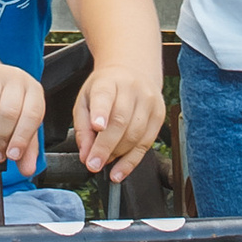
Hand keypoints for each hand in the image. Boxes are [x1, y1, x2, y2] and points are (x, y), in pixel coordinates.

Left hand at [73, 66, 164, 180]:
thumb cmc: (106, 88)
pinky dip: (132, 161)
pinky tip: (120, 170)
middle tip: (93, 164)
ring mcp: (149, 101)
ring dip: (118, 155)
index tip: (96, 127)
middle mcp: (131, 89)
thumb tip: (86, 154)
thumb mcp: (85, 100)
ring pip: (135, 134)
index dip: (101, 112)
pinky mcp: (159, 115)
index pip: (105, 96)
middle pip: (121, 121)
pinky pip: (146, 143)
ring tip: (104, 164)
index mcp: (109, 82)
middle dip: (105, 147)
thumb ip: (82, 128)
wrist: (133, 71)